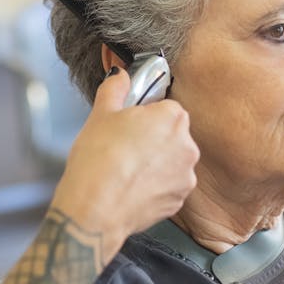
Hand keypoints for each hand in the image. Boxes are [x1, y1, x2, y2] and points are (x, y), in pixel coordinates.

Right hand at [50, 67, 199, 261]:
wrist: (95, 209)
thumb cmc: (98, 159)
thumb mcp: (100, 114)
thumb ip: (115, 88)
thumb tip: (120, 74)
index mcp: (172, 117)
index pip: (165, 107)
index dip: (144, 115)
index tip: (128, 125)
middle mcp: (187, 146)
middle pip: (171, 135)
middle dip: (152, 139)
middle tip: (123, 147)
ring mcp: (185, 176)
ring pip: (171, 162)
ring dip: (155, 164)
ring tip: (125, 171)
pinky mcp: (178, 201)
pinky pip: (167, 186)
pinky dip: (153, 187)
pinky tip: (130, 188)